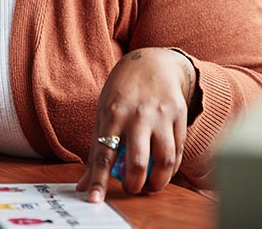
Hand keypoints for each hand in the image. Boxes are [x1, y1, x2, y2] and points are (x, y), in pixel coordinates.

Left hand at [75, 48, 195, 200]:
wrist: (152, 62)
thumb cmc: (122, 92)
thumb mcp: (103, 113)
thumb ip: (95, 149)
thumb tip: (82, 185)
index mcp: (112, 114)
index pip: (103, 154)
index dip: (98, 180)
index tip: (94, 199)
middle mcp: (137, 115)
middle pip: (138, 162)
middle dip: (134, 185)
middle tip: (131, 188)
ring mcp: (160, 116)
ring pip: (164, 161)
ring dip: (157, 181)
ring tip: (150, 184)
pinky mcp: (179, 116)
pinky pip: (178, 151)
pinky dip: (171, 167)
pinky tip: (164, 168)